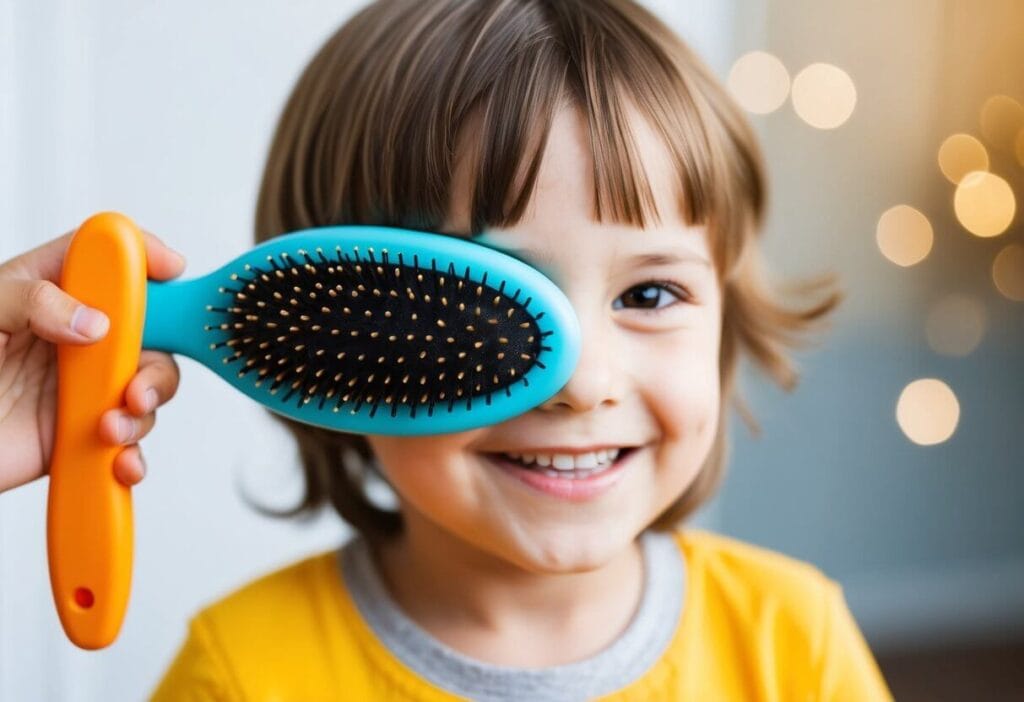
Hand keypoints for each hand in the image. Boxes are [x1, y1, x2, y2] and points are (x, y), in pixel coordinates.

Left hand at [0, 228, 185, 492]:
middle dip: (158, 357)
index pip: (105, 256)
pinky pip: (129, 439)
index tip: (170, 269)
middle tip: (136, 386)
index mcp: (46, 290)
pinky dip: (134, 454)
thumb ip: (33, 302)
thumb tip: (96, 321)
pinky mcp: (83, 433)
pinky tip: (118, 461)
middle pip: (149, 327)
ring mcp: (82, 385)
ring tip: (110, 429)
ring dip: (144, 410)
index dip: (143, 254)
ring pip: (148, 385)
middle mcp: (73, 336)